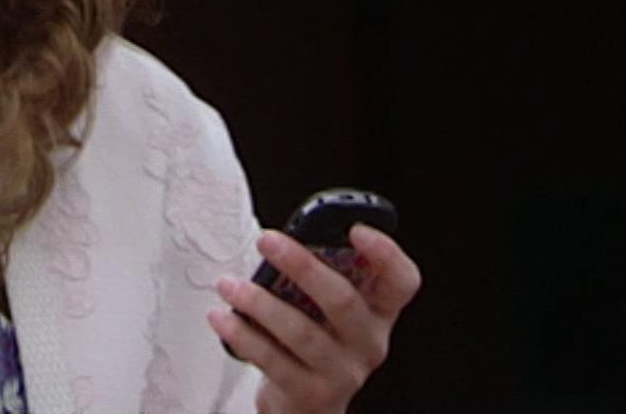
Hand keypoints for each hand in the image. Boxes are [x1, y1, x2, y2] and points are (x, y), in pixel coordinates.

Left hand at [207, 224, 421, 413]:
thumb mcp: (325, 308)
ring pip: (301, 332)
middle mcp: (368, 342)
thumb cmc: (312, 339)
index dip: (386, 254)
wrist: (305, 405)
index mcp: (379, 311)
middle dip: (302, 265)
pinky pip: (273, 361)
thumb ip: (318, 277)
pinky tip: (222, 317)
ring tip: (228, 284)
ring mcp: (343, 372)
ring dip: (259, 303)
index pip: (402, 282)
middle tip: (266, 240)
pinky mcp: (312, 393)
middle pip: (343, 300)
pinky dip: (243, 335)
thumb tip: (282, 242)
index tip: (355, 229)